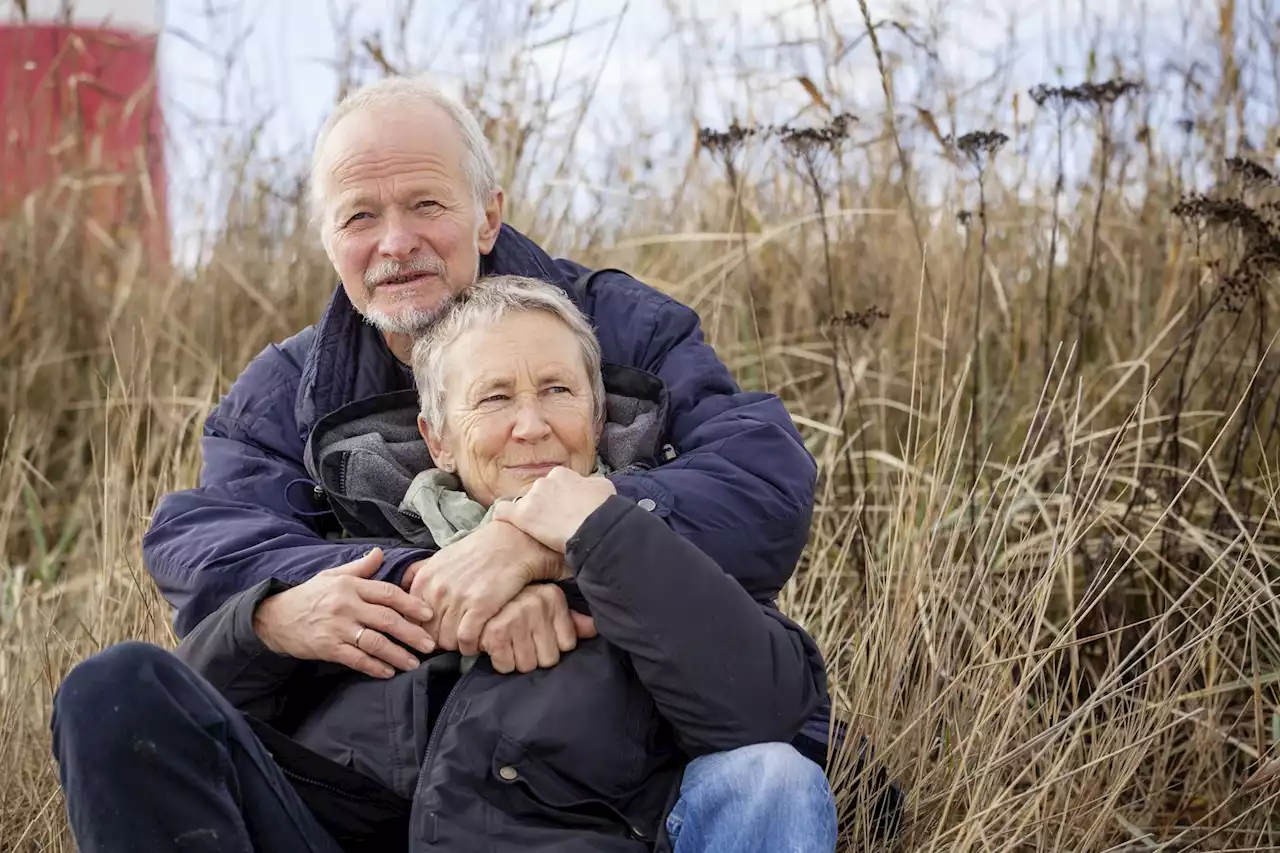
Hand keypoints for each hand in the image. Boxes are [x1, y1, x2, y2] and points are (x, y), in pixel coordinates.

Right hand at [252, 548, 434, 678]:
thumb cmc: (309, 595)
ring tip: (414, 663)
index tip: (428, 615)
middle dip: (412, 633)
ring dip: (397, 654)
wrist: (274, 617)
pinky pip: (356, 659)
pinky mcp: (327, 648)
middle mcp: (346, 605)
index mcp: (351, 586)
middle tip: (430, 644)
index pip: (388, 594)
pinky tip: (388, 672)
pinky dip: (374, 667)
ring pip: (375, 642)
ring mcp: (337, 628)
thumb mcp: (333, 576)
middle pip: (387, 619)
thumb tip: (380, 553)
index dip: (411, 604)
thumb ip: (360, 568)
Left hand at [408, 520, 563, 656]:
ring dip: (457, 646)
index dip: (424, 631)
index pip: (412, 620)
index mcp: (424, 580)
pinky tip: (477, 642)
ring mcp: (458, 598)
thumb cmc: (477, 552)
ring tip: (467, 641)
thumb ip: (418, 574)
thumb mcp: (440, 557)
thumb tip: (402, 587)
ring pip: (447, 641)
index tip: (437, 632)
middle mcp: (437, 590)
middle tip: (454, 639)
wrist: (511, 543)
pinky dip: (471, 646)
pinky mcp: (480, 606)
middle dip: (440, 641)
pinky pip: (466, 640)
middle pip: (429, 634)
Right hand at [479, 584, 597, 673]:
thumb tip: (595, 629)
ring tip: (508, 643)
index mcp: (552, 596)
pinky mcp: (496, 632)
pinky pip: (506, 666)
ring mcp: (517, 617)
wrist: (472, 579)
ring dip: (515, 659)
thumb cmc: (511, 595)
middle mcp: (538, 604)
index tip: (537, 634)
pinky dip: (499, 661)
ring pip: (528, 665)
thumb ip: (572, 618)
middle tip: (520, 641)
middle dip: (534, 655)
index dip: (551, 644)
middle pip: (549, 659)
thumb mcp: (545, 600)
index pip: (568, 645)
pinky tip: (495, 646)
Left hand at [492, 467, 615, 553]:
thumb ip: (589, 483)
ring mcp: (531, 498)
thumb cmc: (604, 508)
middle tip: (555, 522)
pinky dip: (504, 516)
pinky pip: (503, 511)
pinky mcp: (522, 516)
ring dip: (530, 514)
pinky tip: (505, 523)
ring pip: (524, 504)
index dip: (560, 497)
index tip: (565, 509)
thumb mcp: (603, 486)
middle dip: (544, 506)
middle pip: (539, 494)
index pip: (554, 483)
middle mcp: (543, 481)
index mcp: (561, 474)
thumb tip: (586, 486)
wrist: (596, 527)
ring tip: (540, 531)